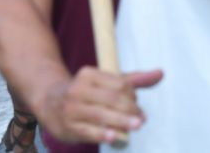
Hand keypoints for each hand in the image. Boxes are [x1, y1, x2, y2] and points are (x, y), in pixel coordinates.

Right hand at [38, 65, 162, 143]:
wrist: (49, 102)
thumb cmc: (87, 92)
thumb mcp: (107, 82)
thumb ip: (134, 80)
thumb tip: (161, 73)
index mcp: (89, 74)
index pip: (118, 84)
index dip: (132, 95)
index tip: (137, 104)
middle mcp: (78, 89)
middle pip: (111, 99)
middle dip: (130, 110)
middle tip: (142, 119)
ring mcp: (71, 109)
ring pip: (100, 115)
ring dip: (121, 122)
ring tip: (136, 126)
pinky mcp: (67, 127)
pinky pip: (87, 131)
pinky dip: (102, 134)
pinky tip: (115, 137)